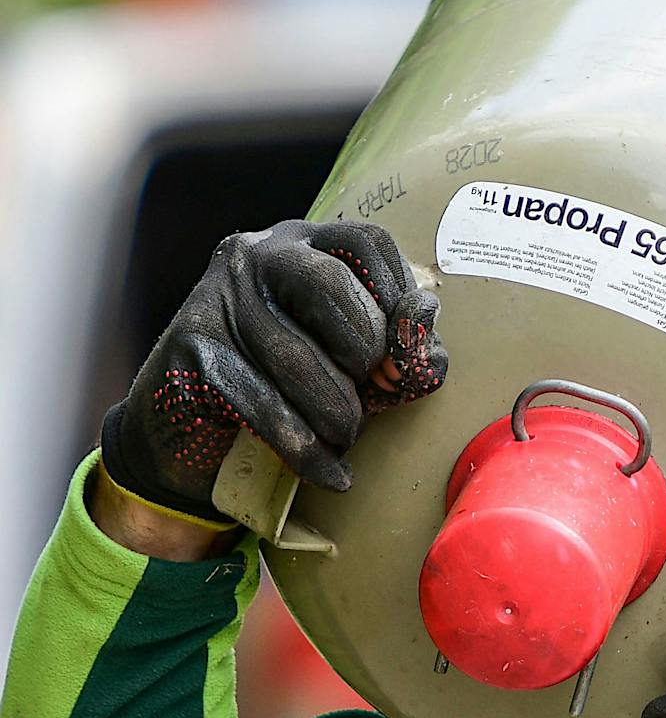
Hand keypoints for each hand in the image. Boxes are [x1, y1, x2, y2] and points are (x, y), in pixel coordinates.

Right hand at [101, 218, 446, 521]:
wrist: (188, 434)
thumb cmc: (289, 387)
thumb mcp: (352, 360)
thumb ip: (398, 346)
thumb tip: (425, 335)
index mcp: (303, 244)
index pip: (369, 243)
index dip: (401, 300)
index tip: (403, 355)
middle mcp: (254, 257)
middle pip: (331, 286)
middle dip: (366, 355)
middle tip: (372, 397)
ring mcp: (214, 300)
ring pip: (298, 357)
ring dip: (339, 415)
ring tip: (345, 437)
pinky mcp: (192, 352)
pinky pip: (267, 407)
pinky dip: (310, 452)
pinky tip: (333, 474)